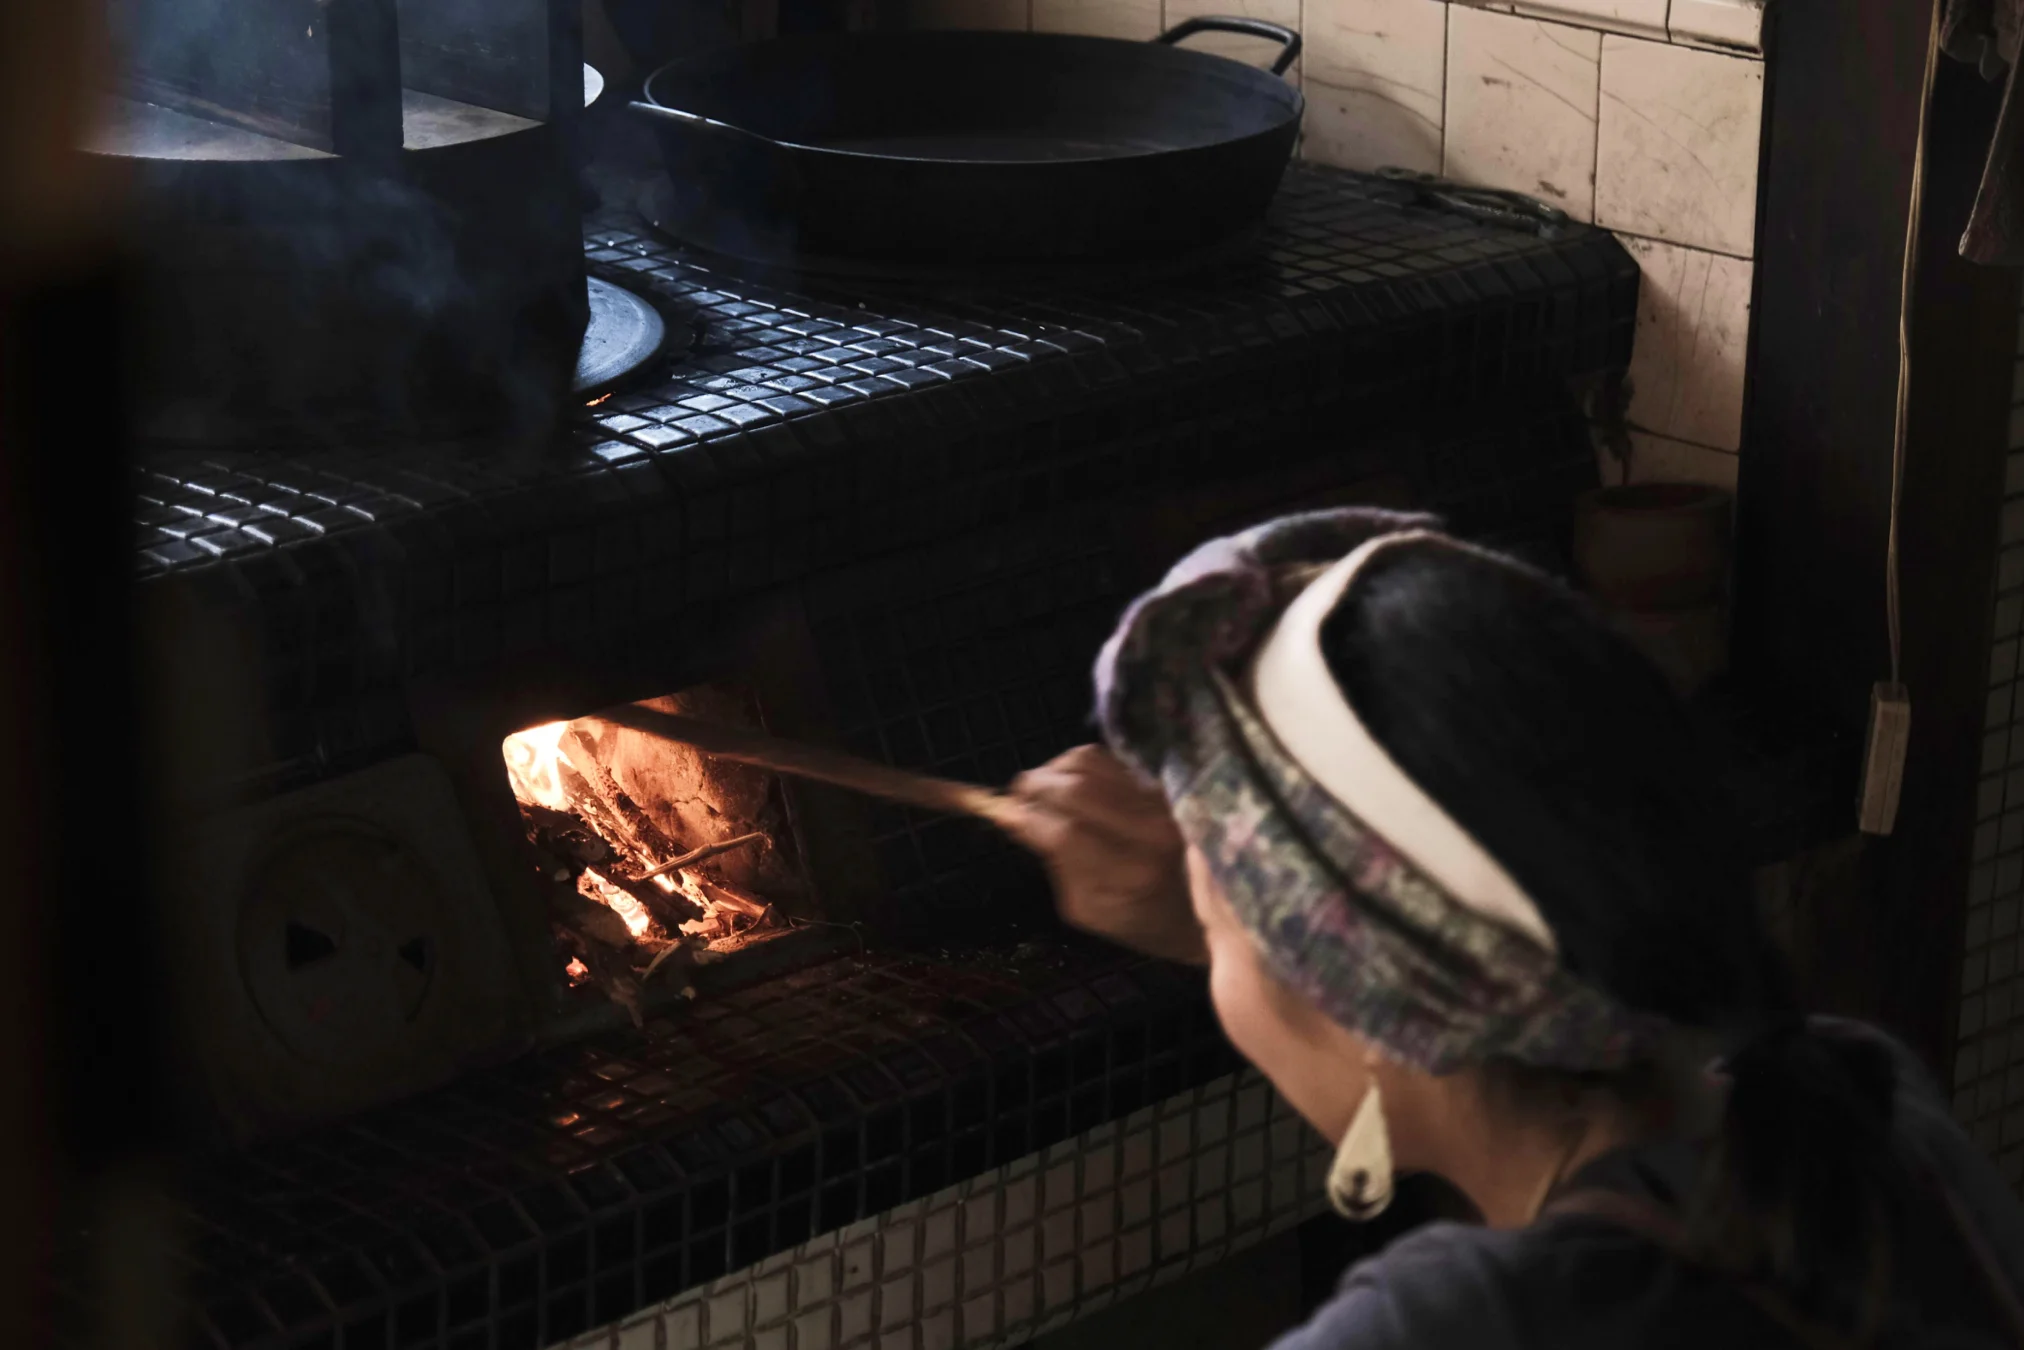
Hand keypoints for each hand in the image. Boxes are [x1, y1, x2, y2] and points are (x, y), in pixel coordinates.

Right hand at [1001, 745, 1205, 964]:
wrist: (1204, 908)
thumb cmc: (1139, 920)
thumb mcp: (1087, 909)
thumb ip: (1053, 864)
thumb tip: (1014, 817)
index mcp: (1127, 875)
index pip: (1063, 832)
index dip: (1025, 816)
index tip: (1003, 813)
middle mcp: (1147, 832)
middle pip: (1074, 788)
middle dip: (1034, 786)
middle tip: (1018, 796)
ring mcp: (1159, 803)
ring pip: (1089, 762)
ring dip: (1053, 769)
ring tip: (1042, 787)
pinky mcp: (1162, 786)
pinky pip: (1108, 759)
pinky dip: (1078, 765)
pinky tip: (1071, 781)